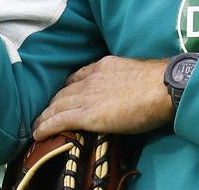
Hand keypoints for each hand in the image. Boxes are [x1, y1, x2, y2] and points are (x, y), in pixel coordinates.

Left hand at [32, 56, 172, 140]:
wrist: (161, 87)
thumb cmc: (158, 83)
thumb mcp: (135, 72)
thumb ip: (123, 79)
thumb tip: (127, 90)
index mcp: (102, 66)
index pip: (77, 77)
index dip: (67, 88)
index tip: (63, 96)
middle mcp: (90, 79)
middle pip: (63, 92)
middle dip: (53, 102)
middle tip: (46, 113)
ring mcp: (86, 96)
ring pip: (56, 106)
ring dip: (45, 115)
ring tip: (37, 125)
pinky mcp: (87, 114)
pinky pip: (58, 120)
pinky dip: (46, 126)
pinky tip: (38, 133)